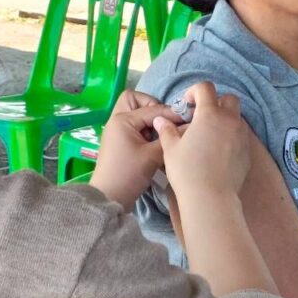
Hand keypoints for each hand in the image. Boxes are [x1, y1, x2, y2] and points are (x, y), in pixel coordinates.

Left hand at [90, 90, 179, 210]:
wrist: (109, 198)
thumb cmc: (129, 174)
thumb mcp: (152, 156)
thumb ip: (169, 138)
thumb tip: (188, 126)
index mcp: (122, 120)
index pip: (152, 109)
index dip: (170, 113)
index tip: (186, 120)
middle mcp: (117, 121)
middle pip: (134, 100)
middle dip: (152, 106)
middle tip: (163, 122)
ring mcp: (117, 131)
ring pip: (133, 112)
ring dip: (148, 119)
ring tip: (160, 134)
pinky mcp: (120, 141)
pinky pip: (134, 126)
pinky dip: (145, 129)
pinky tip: (155, 142)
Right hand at [154, 81, 251, 200]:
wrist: (211, 197)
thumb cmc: (187, 171)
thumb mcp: (171, 149)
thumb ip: (167, 131)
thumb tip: (161, 121)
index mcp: (209, 114)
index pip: (205, 88)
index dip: (195, 91)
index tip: (187, 104)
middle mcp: (229, 120)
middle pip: (229, 99)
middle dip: (216, 103)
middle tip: (202, 118)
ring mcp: (242, 136)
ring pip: (237, 118)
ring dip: (225, 120)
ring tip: (210, 136)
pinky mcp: (248, 152)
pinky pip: (241, 136)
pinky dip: (232, 137)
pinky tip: (219, 152)